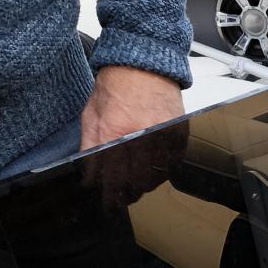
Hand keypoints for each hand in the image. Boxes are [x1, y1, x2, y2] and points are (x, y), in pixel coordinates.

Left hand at [79, 66, 187, 211]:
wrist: (143, 63)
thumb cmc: (116, 84)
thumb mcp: (91, 114)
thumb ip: (89, 146)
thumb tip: (90, 174)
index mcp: (115, 130)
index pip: (114, 176)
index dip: (112, 196)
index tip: (110, 204)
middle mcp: (141, 135)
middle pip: (138, 181)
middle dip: (129, 193)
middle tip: (124, 196)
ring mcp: (163, 135)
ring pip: (157, 176)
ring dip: (146, 184)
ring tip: (138, 183)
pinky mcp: (178, 132)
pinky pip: (173, 163)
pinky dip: (163, 170)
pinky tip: (154, 169)